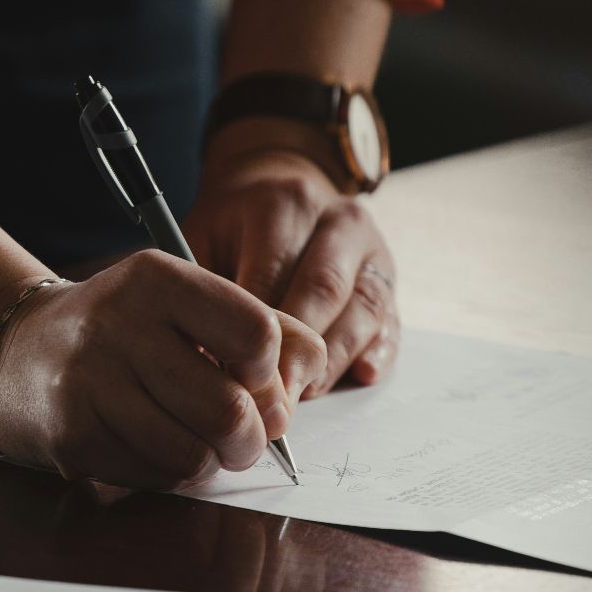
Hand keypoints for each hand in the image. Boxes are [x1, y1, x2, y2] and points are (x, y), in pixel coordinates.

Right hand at [0, 250, 325, 489]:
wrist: (17, 351)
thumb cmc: (124, 330)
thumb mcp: (186, 303)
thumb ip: (262, 328)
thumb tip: (303, 384)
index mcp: (159, 280)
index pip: (257, 334)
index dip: (271, 373)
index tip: (255, 380)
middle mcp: (120, 325)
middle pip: (230, 410)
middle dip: (252, 438)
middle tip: (243, 436)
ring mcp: (90, 384)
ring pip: (195, 454)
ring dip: (211, 461)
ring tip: (199, 442)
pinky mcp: (73, 436)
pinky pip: (155, 477)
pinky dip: (171, 474)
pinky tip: (154, 447)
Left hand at [186, 144, 399, 394]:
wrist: (278, 191)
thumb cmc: (232, 229)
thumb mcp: (202, 238)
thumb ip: (201, 289)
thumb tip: (200, 358)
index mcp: (286, 204)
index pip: (273, 273)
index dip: (254, 331)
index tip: (233, 376)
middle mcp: (338, 221)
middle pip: (324, 291)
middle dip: (297, 352)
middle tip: (271, 399)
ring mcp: (371, 250)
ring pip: (363, 309)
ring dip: (334, 360)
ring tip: (303, 396)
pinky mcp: (389, 280)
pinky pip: (390, 320)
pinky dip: (378, 351)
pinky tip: (361, 374)